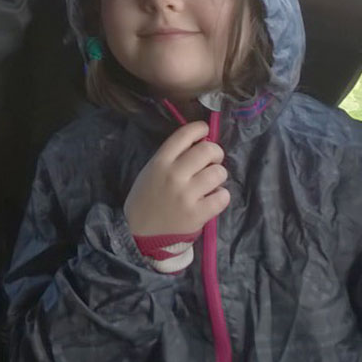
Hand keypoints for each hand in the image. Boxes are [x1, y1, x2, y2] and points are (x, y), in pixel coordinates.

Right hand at [124, 121, 229, 240]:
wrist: (139, 233)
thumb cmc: (147, 198)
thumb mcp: (151, 171)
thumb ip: (172, 157)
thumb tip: (200, 143)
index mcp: (160, 161)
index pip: (184, 134)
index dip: (199, 128)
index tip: (205, 131)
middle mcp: (174, 175)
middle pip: (207, 150)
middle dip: (216, 153)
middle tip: (214, 160)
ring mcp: (186, 195)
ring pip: (218, 172)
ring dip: (219, 175)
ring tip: (213, 182)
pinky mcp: (196, 214)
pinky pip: (222, 197)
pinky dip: (222, 195)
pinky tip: (214, 198)